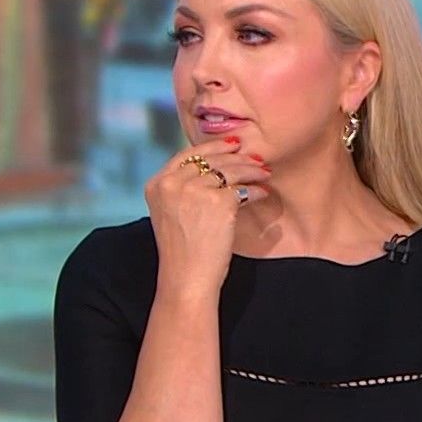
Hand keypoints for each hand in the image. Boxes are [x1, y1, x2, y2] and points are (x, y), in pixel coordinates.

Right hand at [144, 136, 271, 299]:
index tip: (232, 144)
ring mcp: (194, 191)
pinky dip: (255, 190)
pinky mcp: (218, 202)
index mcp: (157, 184)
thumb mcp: (171, 213)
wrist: (187, 277)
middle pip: (210, 159)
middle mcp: (172, 183)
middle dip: (237, 157)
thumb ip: (182, 190)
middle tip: (256, 158)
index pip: (187, 156)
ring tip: (264, 172)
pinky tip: (262, 193)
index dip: (212, 146)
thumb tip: (215, 170)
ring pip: (229, 170)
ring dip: (251, 170)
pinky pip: (243, 189)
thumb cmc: (183, 251)